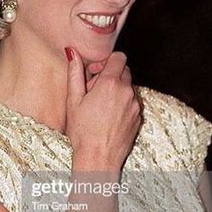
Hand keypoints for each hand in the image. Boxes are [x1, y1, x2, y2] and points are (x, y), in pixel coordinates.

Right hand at [64, 47, 141, 170]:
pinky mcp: (139, 117)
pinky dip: (122, 104)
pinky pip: (132, 102)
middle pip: (124, 71)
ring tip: (100, 107)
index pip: (119, 57)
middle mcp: (127, 92)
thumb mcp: (73, 100)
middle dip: (110, 76)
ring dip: (116, 90)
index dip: (106, 61)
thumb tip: (72, 53)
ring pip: (128, 87)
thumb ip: (75, 73)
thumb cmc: (82, 132)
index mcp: (110, 84)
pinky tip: (109, 117)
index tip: (95, 73)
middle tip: (94, 91)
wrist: (99, 159)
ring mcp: (135, 105)